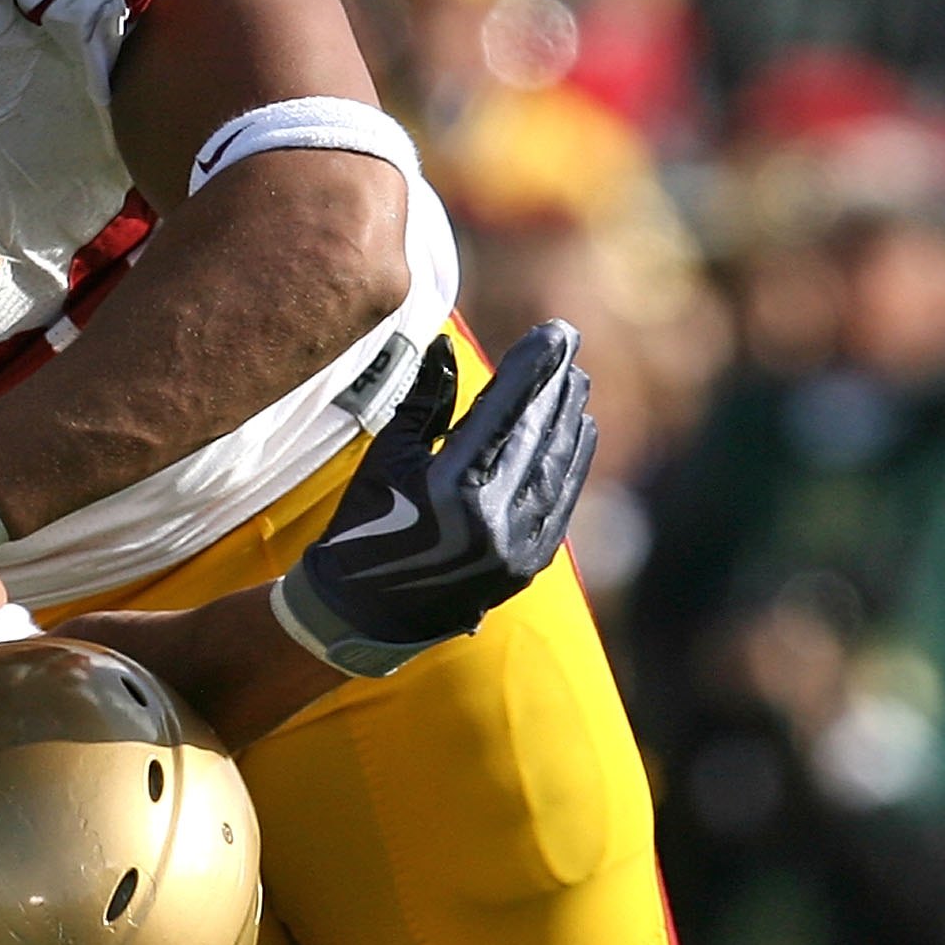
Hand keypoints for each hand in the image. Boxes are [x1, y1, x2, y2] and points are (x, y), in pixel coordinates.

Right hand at [272, 320, 593, 678]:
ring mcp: (514, 546)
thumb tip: (443, 345)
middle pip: (538, 434)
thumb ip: (424, 402)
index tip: (556, 331)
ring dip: (570, 418)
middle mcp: (489, 518)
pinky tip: (581, 431)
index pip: (505, 410)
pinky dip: (574, 462)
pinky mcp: (527, 565)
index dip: (534, 366)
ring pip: (557, 466)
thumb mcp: (386, 459)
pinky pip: (562, 502)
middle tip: (570, 344)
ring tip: (577, 382)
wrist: (363, 613)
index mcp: (448, 487)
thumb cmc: (365, 526)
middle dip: (556, 385)